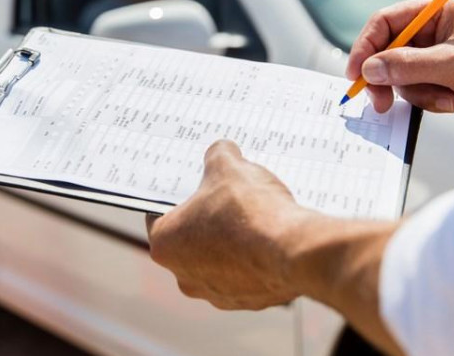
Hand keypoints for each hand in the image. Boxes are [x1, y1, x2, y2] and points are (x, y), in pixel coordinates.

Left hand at [146, 140, 403, 352]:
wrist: (294, 250)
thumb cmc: (249, 211)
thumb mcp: (228, 166)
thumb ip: (218, 155)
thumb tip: (222, 151)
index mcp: (165, 245)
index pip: (159, 215)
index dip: (178, 196)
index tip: (193, 185)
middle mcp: (184, 276)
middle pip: (190, 239)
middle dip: (207, 218)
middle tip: (226, 197)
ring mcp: (217, 294)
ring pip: (219, 259)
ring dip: (232, 241)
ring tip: (254, 216)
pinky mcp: (248, 301)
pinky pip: (247, 274)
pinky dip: (255, 258)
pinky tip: (270, 237)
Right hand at [347, 0, 453, 118]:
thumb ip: (409, 65)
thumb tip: (370, 70)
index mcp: (436, 12)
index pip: (386, 22)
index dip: (366, 46)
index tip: (357, 73)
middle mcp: (431, 30)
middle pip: (387, 51)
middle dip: (387, 78)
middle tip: (380, 102)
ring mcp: (434, 55)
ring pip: (399, 76)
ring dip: (418, 93)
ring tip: (446, 99)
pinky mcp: (439, 77)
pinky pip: (415, 90)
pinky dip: (429, 100)